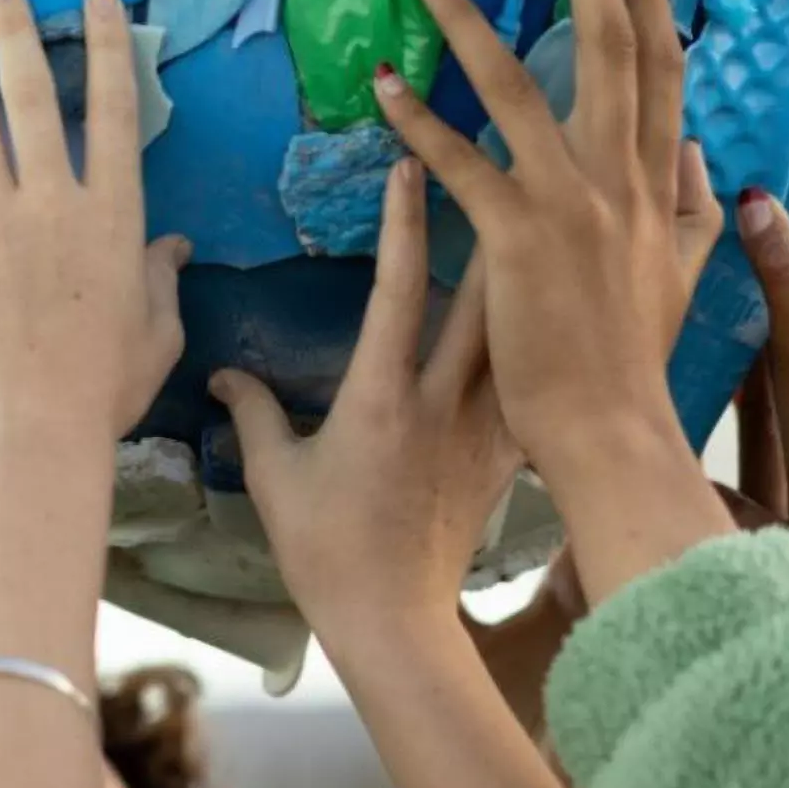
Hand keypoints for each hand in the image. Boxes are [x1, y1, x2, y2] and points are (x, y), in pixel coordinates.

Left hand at [0, 0, 188, 453]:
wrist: (38, 429)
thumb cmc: (107, 390)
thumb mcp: (156, 334)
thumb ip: (162, 282)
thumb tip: (173, 247)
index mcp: (115, 216)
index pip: (114, 112)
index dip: (108, 48)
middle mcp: (55, 201)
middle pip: (34, 97)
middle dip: (18, 32)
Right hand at [211, 160, 521, 660]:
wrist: (395, 624)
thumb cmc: (326, 551)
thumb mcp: (275, 478)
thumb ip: (254, 415)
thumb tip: (227, 372)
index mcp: (381, 395)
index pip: (397, 289)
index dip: (404, 222)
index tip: (410, 163)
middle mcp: (443, 400)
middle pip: (484, 295)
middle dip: (494, 225)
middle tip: (504, 166)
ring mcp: (484, 428)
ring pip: (518, 334)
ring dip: (529, 277)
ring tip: (544, 220)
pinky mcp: (507, 456)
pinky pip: (532, 386)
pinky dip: (544, 346)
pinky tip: (562, 316)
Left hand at [369, 0, 729, 603]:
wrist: (611, 429)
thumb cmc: (633, 360)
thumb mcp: (682, 274)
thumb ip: (692, 209)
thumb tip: (697, 153)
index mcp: (657, 180)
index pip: (664, 67)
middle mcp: (621, 175)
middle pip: (612, 46)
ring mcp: (570, 202)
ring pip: (520, 86)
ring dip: (468, 21)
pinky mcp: (517, 236)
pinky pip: (459, 161)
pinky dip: (418, 120)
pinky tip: (381, 84)